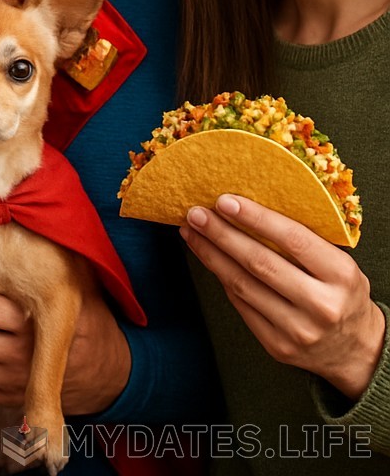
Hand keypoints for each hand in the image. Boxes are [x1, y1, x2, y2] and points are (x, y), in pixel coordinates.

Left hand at [182, 194, 384, 398]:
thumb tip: (245, 209)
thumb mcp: (337, 264)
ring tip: (191, 231)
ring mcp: (298, 330)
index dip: (255, 217)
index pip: (292, 239)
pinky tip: (208, 258)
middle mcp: (322, 305)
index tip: (224, 200)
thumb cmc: (341, 293)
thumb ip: (303, 242)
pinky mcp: (278, 346)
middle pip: (259, 262)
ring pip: (242, 285)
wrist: (359, 351)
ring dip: (210, 254)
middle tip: (195, 213)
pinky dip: (221, 278)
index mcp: (341, 276)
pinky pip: (240, 305)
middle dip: (221, 234)